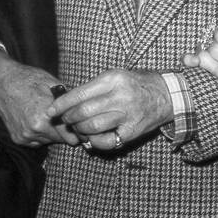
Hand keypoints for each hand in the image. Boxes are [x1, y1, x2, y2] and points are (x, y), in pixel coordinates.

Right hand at [0, 50, 77, 146]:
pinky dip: (41, 134)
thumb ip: (68, 99)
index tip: (83, 128)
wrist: (2, 82)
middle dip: (66, 131)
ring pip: (49, 141)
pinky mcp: (18, 139)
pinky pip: (37, 142)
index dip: (78, 131)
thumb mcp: (52, 83)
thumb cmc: (28, 79)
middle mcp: (35, 128)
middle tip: (68, 120)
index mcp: (45, 114)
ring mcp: (25, 135)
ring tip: (51, 117)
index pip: (69, 134)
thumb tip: (83, 108)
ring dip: (54, 133)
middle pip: (61, 139)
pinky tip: (40, 121)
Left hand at [47, 70, 172, 151]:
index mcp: (113, 79)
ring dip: (79, 130)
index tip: (51, 110)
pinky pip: (105, 141)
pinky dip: (93, 141)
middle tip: (66, 120)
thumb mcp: (116, 76)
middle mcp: (120, 96)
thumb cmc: (136, 84)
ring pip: (91, 127)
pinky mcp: (131, 131)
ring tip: (79, 128)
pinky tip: (92, 137)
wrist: (166, 94)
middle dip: (69, 118)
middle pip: (83, 112)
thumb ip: (94, 88)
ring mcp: (127, 115)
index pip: (79, 94)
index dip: (61, 104)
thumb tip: (67, 100)